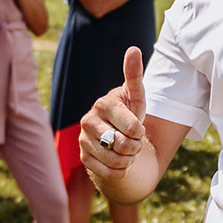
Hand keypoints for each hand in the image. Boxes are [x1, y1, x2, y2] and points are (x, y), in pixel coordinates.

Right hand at [81, 47, 148, 179]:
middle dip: (135, 147)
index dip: (140, 132)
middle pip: (123, 146)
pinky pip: (108, 173)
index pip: (131, 128)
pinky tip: (119, 161)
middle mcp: (88, 121)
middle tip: (133, 141)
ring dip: (128, 160)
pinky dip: (120, 171)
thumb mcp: (135, 96)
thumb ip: (134, 75)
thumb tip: (133, 49)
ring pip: (116, 161)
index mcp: (103, 104)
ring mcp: (83, 141)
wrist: (116, 135)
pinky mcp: (83, 158)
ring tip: (126, 150)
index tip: (138, 128)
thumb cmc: (129, 112)